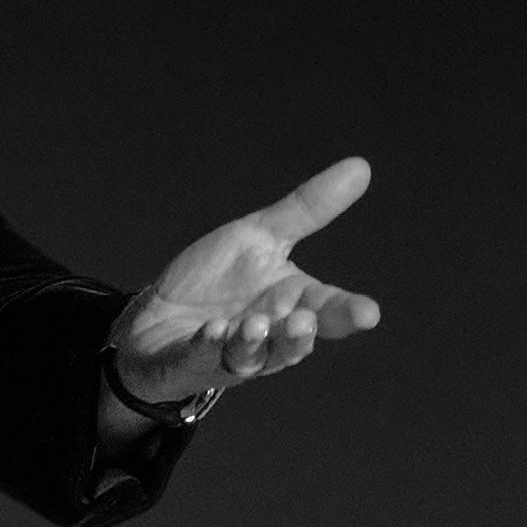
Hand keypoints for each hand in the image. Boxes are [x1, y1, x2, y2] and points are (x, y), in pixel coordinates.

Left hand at [111, 156, 380, 402]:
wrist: (158, 313)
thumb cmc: (217, 280)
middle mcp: (269, 335)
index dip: (348, 313)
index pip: (329, 310)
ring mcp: (231, 354)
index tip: (369, 314)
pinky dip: (210, 345)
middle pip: (294, 342)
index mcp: (292, 303)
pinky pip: (204, 356)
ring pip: (253, 357)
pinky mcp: (194, 361)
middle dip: (300, 336)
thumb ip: (307, 209)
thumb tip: (361, 165)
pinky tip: (213, 330)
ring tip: (255, 324)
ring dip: (254, 341)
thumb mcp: (260, 237)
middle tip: (304, 322)